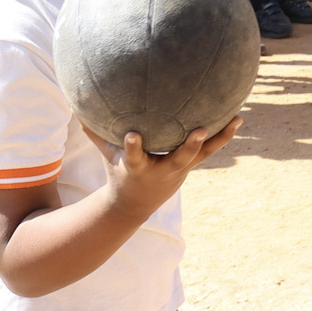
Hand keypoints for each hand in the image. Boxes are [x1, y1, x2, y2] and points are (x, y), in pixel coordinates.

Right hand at [86, 118, 241, 207]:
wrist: (135, 205)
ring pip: (201, 154)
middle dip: (188, 146)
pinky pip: (210, 150)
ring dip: (217, 139)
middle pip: (177, 159)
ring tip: (236, 120)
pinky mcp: (190, 166)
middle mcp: (162, 170)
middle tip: (199, 131)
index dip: (132, 147)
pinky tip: (237, 119)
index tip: (132, 135)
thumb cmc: (118, 173)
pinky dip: (223, 136)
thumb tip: (74, 105)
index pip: (133, 157)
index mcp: (138, 168)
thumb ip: (93, 131)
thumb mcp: (106, 156)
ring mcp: (179, 169)